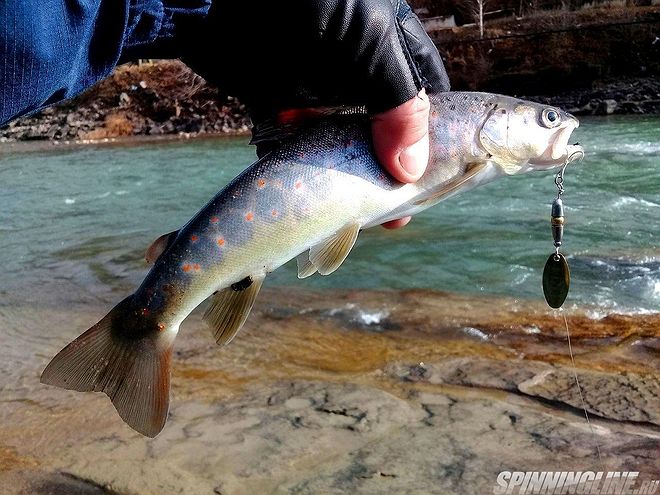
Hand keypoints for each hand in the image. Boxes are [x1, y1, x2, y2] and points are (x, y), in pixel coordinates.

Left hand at [182, 0, 448, 227]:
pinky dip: (303, 175)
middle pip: (385, 128)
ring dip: (352, 181)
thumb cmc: (309, 2)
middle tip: (396, 211)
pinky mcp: (274, 103)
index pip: (424, 95)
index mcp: (388, 47)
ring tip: (364, 216)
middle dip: (392, 169)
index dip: (434, 137)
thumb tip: (410, 171)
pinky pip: (293, 147)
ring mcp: (314, 89)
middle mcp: (355, 71)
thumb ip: (396, 101)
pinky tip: (316, 203)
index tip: (432, 179)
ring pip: (341, 145)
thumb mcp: (369, 40)